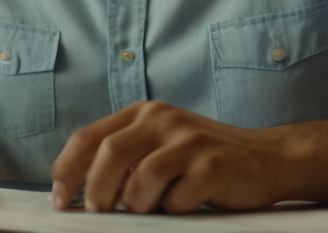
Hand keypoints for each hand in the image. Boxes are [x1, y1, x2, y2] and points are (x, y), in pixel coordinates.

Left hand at [49, 101, 287, 213]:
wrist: (267, 158)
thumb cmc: (204, 160)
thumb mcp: (160, 146)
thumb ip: (126, 158)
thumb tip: (79, 192)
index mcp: (143, 114)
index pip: (89, 137)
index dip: (66, 170)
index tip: (59, 199)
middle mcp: (163, 119)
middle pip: (110, 155)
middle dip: (96, 191)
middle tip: (99, 213)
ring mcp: (189, 139)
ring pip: (141, 178)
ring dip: (138, 204)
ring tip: (152, 208)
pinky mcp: (213, 163)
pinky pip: (177, 196)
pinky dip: (174, 209)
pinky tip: (186, 205)